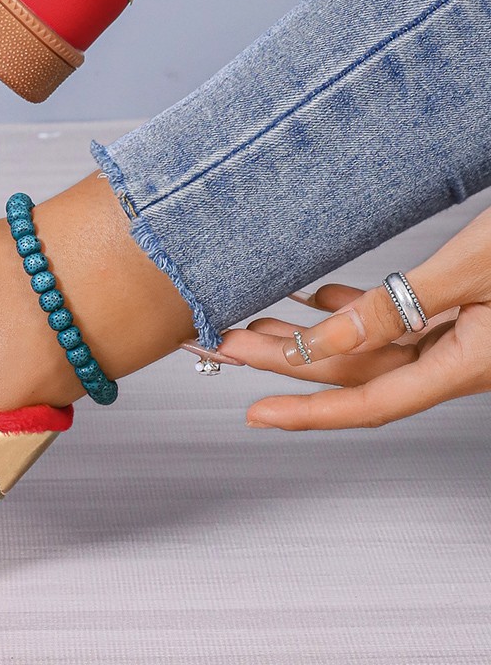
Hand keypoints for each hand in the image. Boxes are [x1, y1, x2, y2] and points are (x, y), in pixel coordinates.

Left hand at [218, 206, 490, 429]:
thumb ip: (398, 307)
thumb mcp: (471, 269)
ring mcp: (463, 335)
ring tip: (247, 318)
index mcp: (469, 364)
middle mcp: (461, 358)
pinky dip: (349, 309)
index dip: (308, 413)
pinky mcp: (463, 308)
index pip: (370, 402)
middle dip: (283, 358)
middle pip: (355, 370)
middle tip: (219, 342)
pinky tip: (310, 298)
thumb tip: (326, 339)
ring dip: (306, 333)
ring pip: (369, 345)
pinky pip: (394, 320)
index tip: (256, 415)